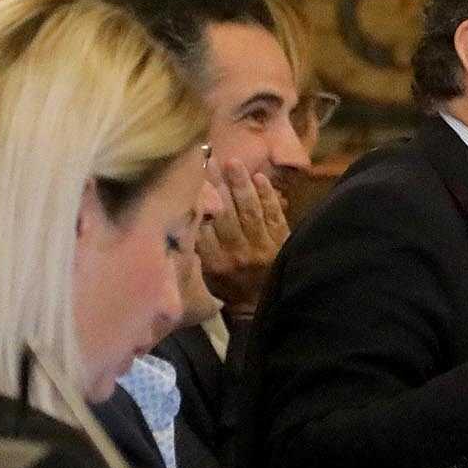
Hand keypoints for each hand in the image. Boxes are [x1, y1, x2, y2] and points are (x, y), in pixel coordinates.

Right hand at [196, 166, 290, 310]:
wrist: (264, 308)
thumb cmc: (230, 292)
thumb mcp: (206, 278)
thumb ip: (196, 253)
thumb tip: (183, 220)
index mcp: (215, 263)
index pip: (202, 228)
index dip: (196, 201)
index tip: (188, 178)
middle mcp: (237, 253)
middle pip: (225, 214)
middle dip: (217, 184)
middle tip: (208, 159)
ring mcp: (262, 247)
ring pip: (250, 211)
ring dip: (241, 185)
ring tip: (233, 163)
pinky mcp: (283, 242)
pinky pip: (274, 214)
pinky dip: (267, 195)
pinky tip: (260, 178)